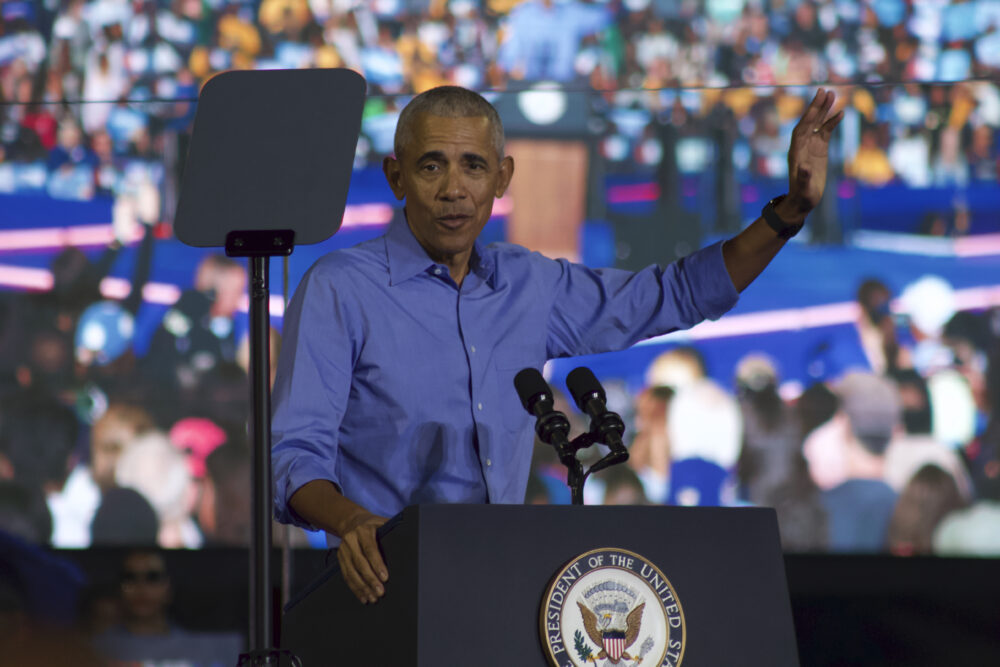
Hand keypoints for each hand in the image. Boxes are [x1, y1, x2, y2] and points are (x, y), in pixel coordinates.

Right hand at [336, 510, 388, 603]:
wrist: (350, 521)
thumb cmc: (371, 524)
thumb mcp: (381, 522)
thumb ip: (391, 531)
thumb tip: (408, 542)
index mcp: (364, 531)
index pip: (370, 549)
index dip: (378, 564)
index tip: (385, 578)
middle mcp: (351, 540)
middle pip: (360, 563)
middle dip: (370, 580)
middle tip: (380, 592)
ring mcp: (344, 550)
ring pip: (352, 572)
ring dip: (362, 587)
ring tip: (372, 597)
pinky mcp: (340, 558)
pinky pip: (346, 575)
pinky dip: (355, 587)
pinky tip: (363, 596)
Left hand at [784, 88, 843, 218]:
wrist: (804, 200)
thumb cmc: (802, 195)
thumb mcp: (803, 188)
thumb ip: (803, 177)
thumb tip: (804, 168)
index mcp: (796, 151)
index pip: (802, 128)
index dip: (809, 115)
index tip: (816, 102)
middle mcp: (802, 145)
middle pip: (809, 122)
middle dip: (816, 107)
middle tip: (825, 90)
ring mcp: (811, 146)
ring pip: (817, 124)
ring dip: (824, 110)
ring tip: (833, 94)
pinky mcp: (819, 150)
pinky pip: (825, 132)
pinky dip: (832, 122)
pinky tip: (841, 113)